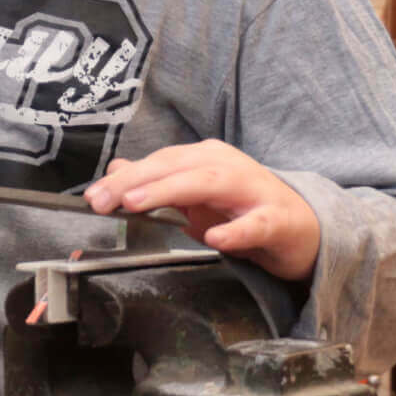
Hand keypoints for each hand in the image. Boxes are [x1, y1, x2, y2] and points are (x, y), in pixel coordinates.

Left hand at [86, 140, 320, 280]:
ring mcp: (255, 190)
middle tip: (105, 200)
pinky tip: (215, 237)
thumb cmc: (243, 211)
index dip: (124, 177)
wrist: (301, 230)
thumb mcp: (194, 198)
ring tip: (138, 204)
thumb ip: (157, 183)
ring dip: (170, 191)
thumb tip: (117, 171)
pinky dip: (235, 230)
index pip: (159, 162)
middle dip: (136, 181)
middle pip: (177, 167)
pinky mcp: (277, 220)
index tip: (93, 197)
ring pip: (210, 183)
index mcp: (206, 158)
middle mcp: (228, 166)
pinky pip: (255, 223)